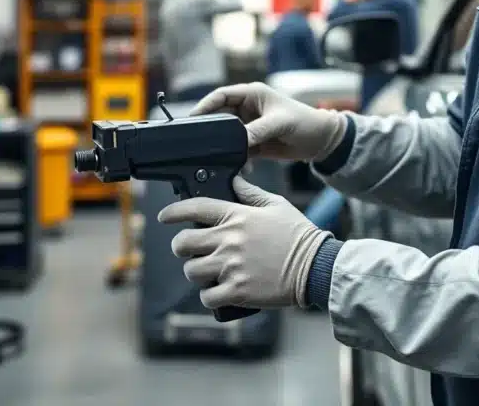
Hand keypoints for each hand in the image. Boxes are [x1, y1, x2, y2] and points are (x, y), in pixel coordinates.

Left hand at [158, 176, 330, 308]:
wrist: (314, 266)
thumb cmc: (297, 234)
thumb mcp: (276, 204)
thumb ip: (250, 193)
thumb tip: (234, 181)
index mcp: (237, 216)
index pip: (195, 208)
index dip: (174, 211)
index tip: (164, 216)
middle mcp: (229, 240)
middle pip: (183, 243)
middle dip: (182, 246)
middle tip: (190, 249)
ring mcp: (230, 267)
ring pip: (191, 271)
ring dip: (197, 271)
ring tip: (211, 271)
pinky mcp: (236, 291)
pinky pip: (206, 297)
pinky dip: (210, 295)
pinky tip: (220, 290)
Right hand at [191, 82, 348, 162]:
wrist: (321, 141)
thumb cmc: (305, 121)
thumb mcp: (280, 122)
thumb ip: (257, 131)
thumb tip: (238, 141)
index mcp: (252, 94)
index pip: (220, 95)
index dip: (204, 105)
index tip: (192, 118)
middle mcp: (247, 109)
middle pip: (219, 117)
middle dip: (210, 129)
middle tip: (197, 142)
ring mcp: (249, 127)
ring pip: (226, 136)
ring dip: (222, 147)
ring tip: (214, 157)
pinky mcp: (254, 143)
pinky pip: (237, 150)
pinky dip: (234, 158)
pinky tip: (235, 167)